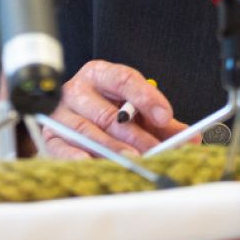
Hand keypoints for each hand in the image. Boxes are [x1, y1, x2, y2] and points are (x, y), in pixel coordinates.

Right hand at [42, 61, 186, 159]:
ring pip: (88, 132)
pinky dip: (78, 158)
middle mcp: (77, 90)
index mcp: (99, 74)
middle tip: (155, 150)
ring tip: (133, 161)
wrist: (64, 117)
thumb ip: (158, 120)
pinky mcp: (49, 138)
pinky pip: (63, 149)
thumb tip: (189, 136)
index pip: (124, 79)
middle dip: (135, 134)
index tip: (165, 116)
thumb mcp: (131, 107)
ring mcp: (60, 114)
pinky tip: (94, 165)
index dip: (146, 97)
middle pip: (108, 112)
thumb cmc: (102, 109)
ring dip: (112, 149)